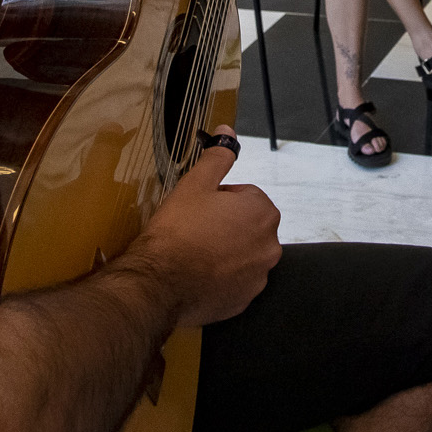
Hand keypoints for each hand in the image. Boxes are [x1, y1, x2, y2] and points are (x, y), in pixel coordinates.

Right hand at [138, 134, 280, 327]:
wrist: (160, 282)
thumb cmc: (178, 231)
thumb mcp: (195, 184)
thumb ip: (217, 157)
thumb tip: (228, 132)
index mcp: (263, 213)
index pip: (246, 196)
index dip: (220, 200)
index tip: (200, 209)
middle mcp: (270, 245)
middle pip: (248, 225)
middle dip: (227, 224)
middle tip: (196, 230)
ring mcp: (260, 275)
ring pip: (243, 253)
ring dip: (226, 250)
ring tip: (196, 252)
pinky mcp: (246, 299)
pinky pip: (236, 280)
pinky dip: (223, 276)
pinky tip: (199, 273)